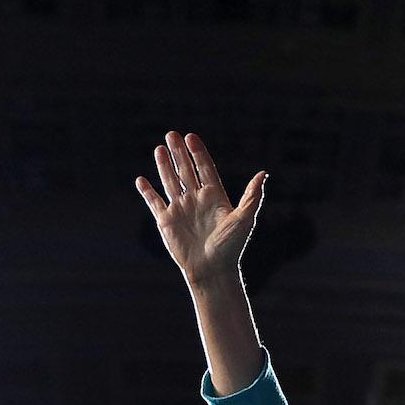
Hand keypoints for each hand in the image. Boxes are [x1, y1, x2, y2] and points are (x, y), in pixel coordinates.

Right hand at [135, 131, 267, 289]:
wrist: (212, 270)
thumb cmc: (230, 247)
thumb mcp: (244, 219)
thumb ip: (252, 196)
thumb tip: (263, 173)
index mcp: (214, 197)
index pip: (205, 168)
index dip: (198, 153)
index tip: (191, 137)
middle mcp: (196, 200)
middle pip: (186, 170)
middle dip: (179, 153)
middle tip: (171, 134)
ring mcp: (180, 210)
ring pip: (170, 182)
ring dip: (164, 165)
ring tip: (159, 148)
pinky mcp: (166, 221)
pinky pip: (154, 202)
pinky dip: (147, 191)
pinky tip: (141, 180)